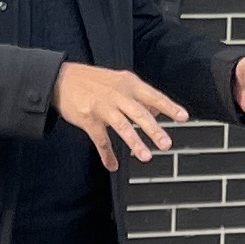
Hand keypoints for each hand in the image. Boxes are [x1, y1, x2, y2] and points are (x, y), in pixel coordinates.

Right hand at [55, 62, 192, 171]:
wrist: (61, 78)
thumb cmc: (93, 80)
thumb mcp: (119, 81)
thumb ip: (139, 96)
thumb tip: (158, 110)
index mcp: (128, 84)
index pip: (154, 96)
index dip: (169, 107)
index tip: (183, 117)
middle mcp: (118, 94)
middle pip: (140, 113)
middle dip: (154, 130)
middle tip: (166, 144)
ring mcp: (103, 107)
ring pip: (122, 127)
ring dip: (135, 143)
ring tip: (146, 157)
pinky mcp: (88, 119)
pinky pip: (101, 140)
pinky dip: (107, 155)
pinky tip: (113, 165)